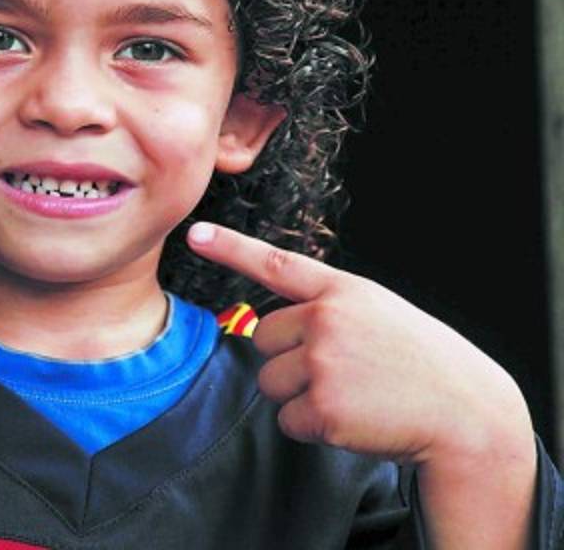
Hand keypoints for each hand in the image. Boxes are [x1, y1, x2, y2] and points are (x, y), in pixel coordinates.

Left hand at [185, 221, 529, 466]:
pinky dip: (314, 427)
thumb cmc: (419, 363)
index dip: (231, 247)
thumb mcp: (378, 313)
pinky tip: (353, 419)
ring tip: (352, 394)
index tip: (197, 233)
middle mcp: (328, 320)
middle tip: (342, 371)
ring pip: (270, 381)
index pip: (276, 264)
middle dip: (289, 360)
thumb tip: (269, 326)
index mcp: (343, 292)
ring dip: (300, 396)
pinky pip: (288, 419)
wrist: (465, 413)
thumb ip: (327, 309)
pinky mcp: (324, 406)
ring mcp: (324, 362)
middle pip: (262, 339)